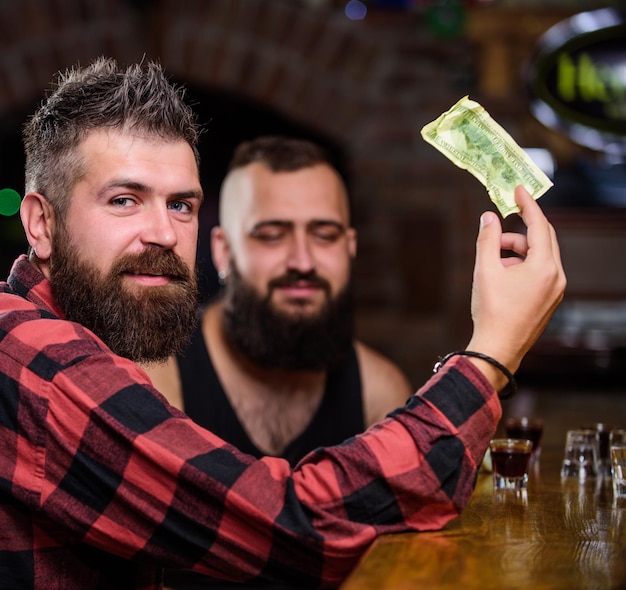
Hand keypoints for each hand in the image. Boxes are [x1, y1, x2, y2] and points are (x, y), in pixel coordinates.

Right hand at [467, 186, 565, 379]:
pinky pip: (539, 273)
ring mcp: (554, 291)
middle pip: (542, 241)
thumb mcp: (485, 270)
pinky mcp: (548, 301)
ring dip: (516, 253)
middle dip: (518, 233)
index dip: (528, 205)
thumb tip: (489, 217)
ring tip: (492, 262)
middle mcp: (556, 277)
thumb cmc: (492, 311)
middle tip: (497, 228)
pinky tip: (500, 276)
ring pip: (539, 258)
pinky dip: (521, 267)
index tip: (519, 189)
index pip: (540, 225)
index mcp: (545, 267)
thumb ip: (487, 239)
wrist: (497, 350)